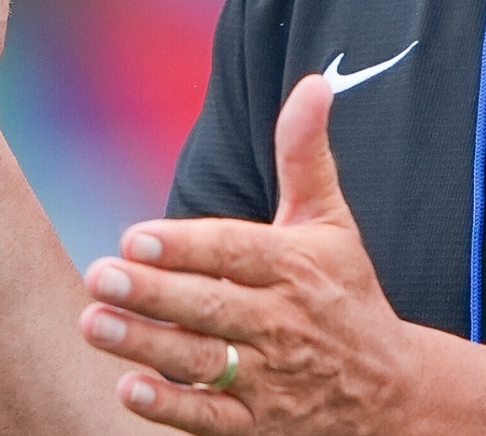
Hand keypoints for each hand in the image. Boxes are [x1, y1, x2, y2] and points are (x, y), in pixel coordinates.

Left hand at [79, 74, 416, 434]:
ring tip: (94, 324)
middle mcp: (283, 320)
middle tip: (99, 275)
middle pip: (212, 305)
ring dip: (146, 345)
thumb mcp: (332, 221)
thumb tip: (312, 83)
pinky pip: (211, 418)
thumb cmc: (347, 293)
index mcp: (297, 266)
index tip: (137, 235)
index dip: (187, 245)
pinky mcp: (259, 422)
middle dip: (153, 291)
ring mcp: (271, 376)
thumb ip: (307, 154)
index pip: (236, 252)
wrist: (391, 389)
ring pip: (202, 360)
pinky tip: (129, 387)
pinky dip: (172, 405)